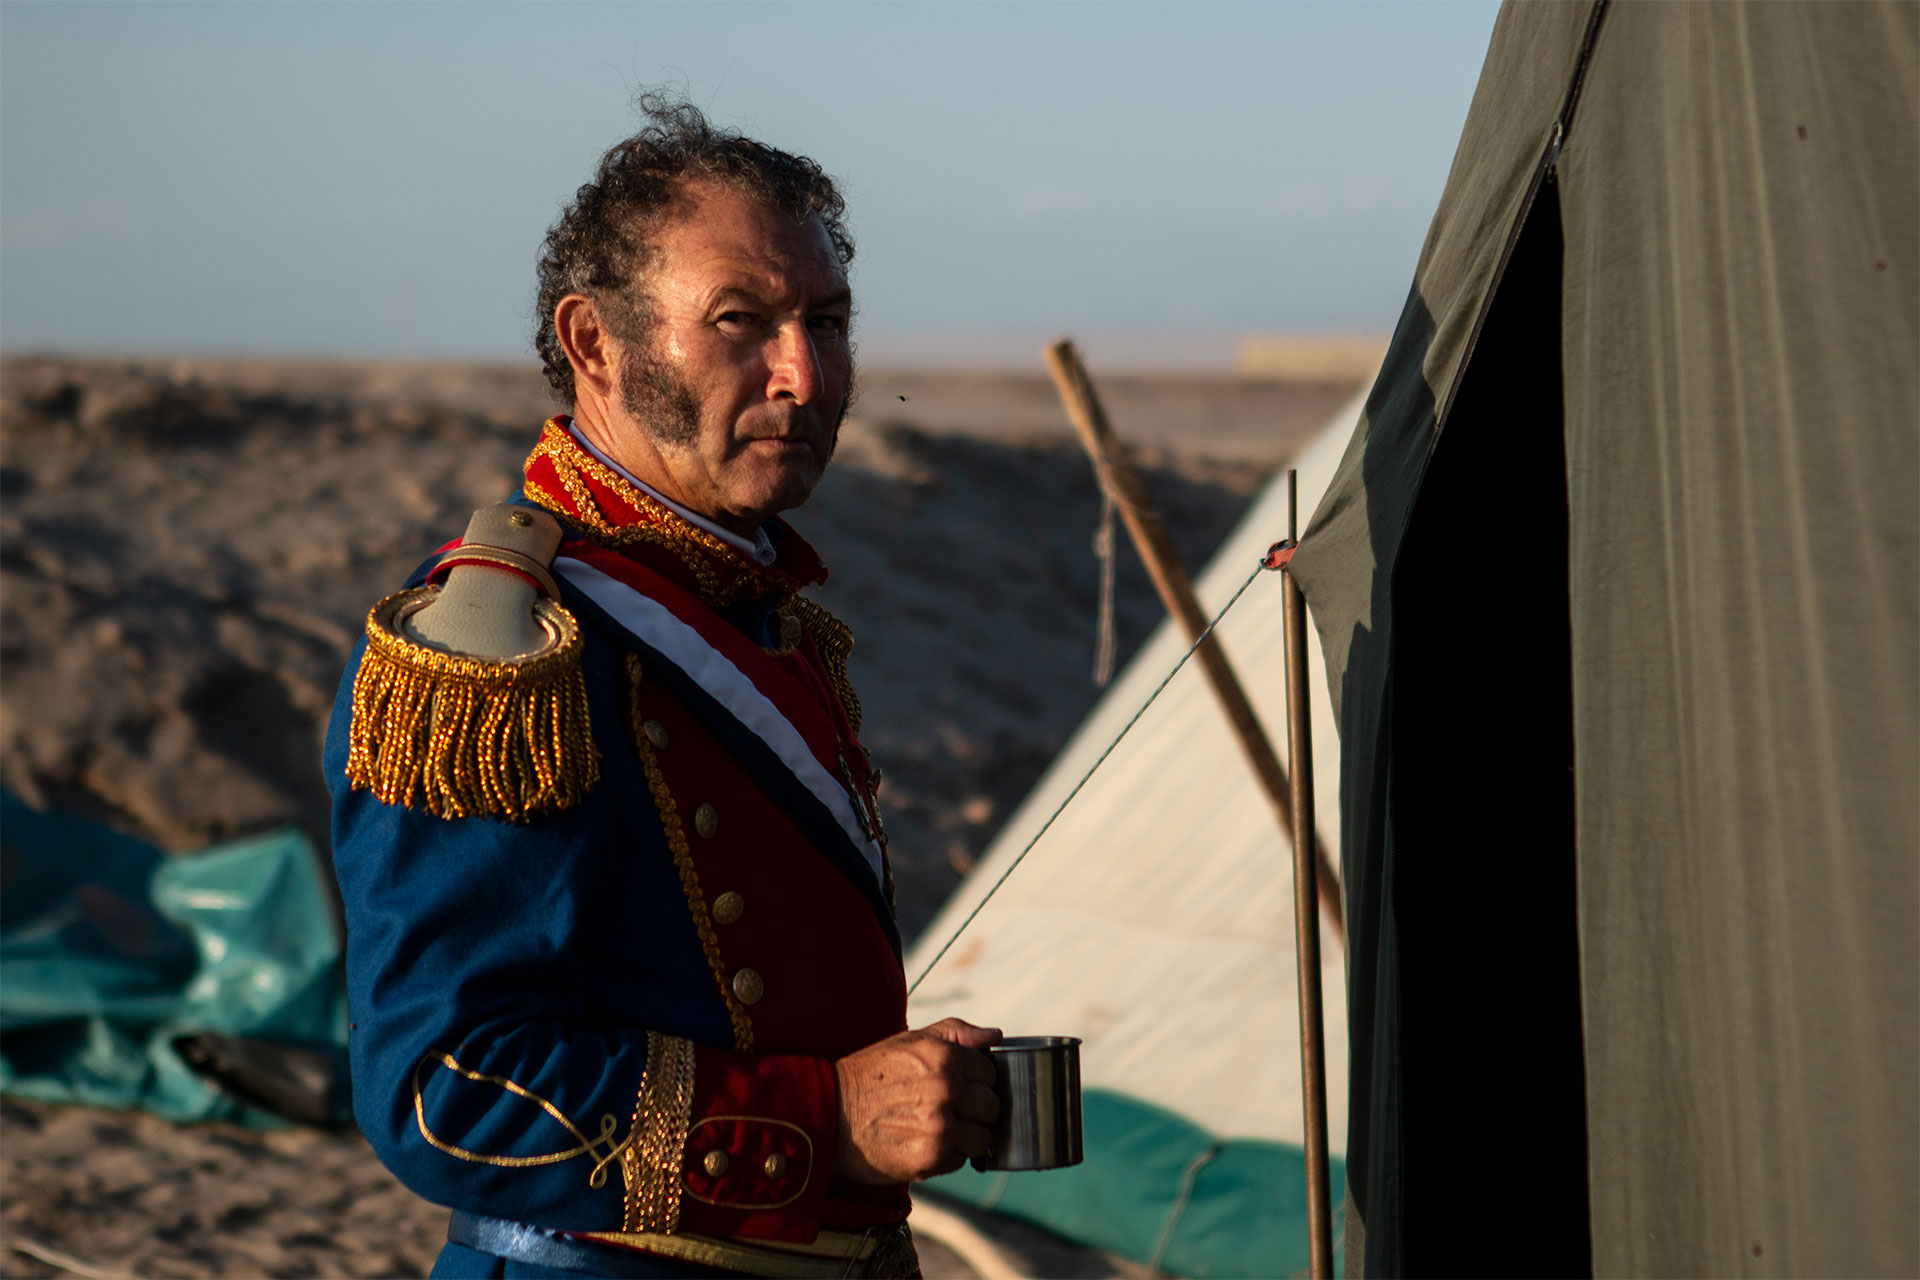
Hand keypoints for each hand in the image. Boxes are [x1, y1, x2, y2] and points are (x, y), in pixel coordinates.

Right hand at [833, 1018, 1001, 1182]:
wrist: (827, 1113)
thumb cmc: (869, 1074)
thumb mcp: (910, 1041)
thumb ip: (957, 1033)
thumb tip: (994, 1036)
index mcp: (944, 1056)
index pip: (990, 1073)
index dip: (975, 1081)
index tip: (957, 1087)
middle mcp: (946, 1089)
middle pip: (992, 1106)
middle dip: (974, 1110)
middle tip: (948, 1110)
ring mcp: (940, 1126)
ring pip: (982, 1138)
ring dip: (964, 1137)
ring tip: (936, 1129)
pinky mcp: (930, 1158)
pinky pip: (960, 1160)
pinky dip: (946, 1156)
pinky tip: (922, 1143)